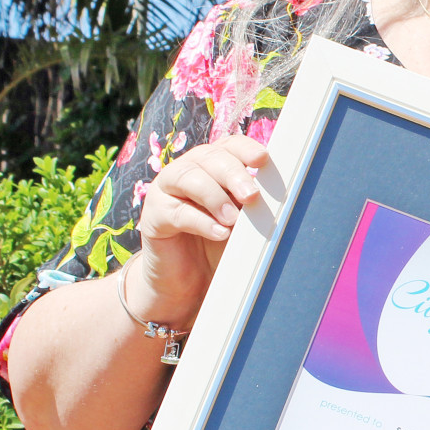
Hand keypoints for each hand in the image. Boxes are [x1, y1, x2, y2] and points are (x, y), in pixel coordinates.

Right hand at [130, 134, 267, 316]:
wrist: (188, 284)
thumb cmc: (218, 247)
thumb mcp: (240, 223)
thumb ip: (251, 206)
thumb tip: (276, 197)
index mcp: (212, 166)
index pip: (228, 146)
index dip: (245, 148)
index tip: (263, 160)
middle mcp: (187, 171)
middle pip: (209, 157)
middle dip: (233, 174)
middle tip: (251, 196)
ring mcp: (166, 191)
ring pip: (188, 177)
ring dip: (215, 196)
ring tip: (232, 219)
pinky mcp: (153, 216)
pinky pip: (176, 211)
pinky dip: (201, 221)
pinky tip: (219, 233)